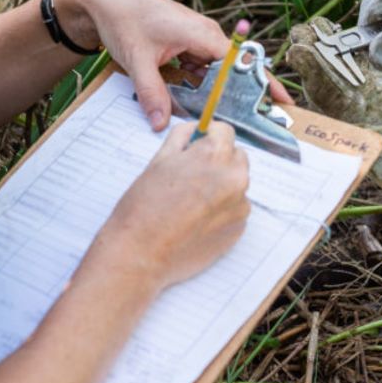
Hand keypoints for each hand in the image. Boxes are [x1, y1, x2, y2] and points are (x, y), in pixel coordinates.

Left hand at [56, 0, 291, 129]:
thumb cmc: (124, 18)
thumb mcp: (137, 60)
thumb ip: (152, 93)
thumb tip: (160, 124)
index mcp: (202, 34)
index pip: (242, 64)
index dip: (263, 84)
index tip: (282, 103)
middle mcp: (205, 35)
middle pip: (232, 70)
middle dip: (240, 95)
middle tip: (251, 122)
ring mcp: (195, 39)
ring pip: (215, 72)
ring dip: (215, 93)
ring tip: (220, 116)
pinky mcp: (184, 44)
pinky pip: (200, 68)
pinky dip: (198, 84)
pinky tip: (192, 101)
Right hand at [102, 121, 250, 288]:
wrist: (141, 253)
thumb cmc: (144, 208)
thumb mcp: (159, 161)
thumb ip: (182, 138)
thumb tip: (195, 129)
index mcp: (214, 155)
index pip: (225, 131)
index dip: (209, 136)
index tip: (200, 144)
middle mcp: (235, 177)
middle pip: (236, 156)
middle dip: (218, 160)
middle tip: (191, 175)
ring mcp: (240, 205)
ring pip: (235, 184)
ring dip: (220, 186)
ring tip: (189, 203)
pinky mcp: (239, 229)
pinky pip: (235, 210)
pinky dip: (221, 211)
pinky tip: (195, 220)